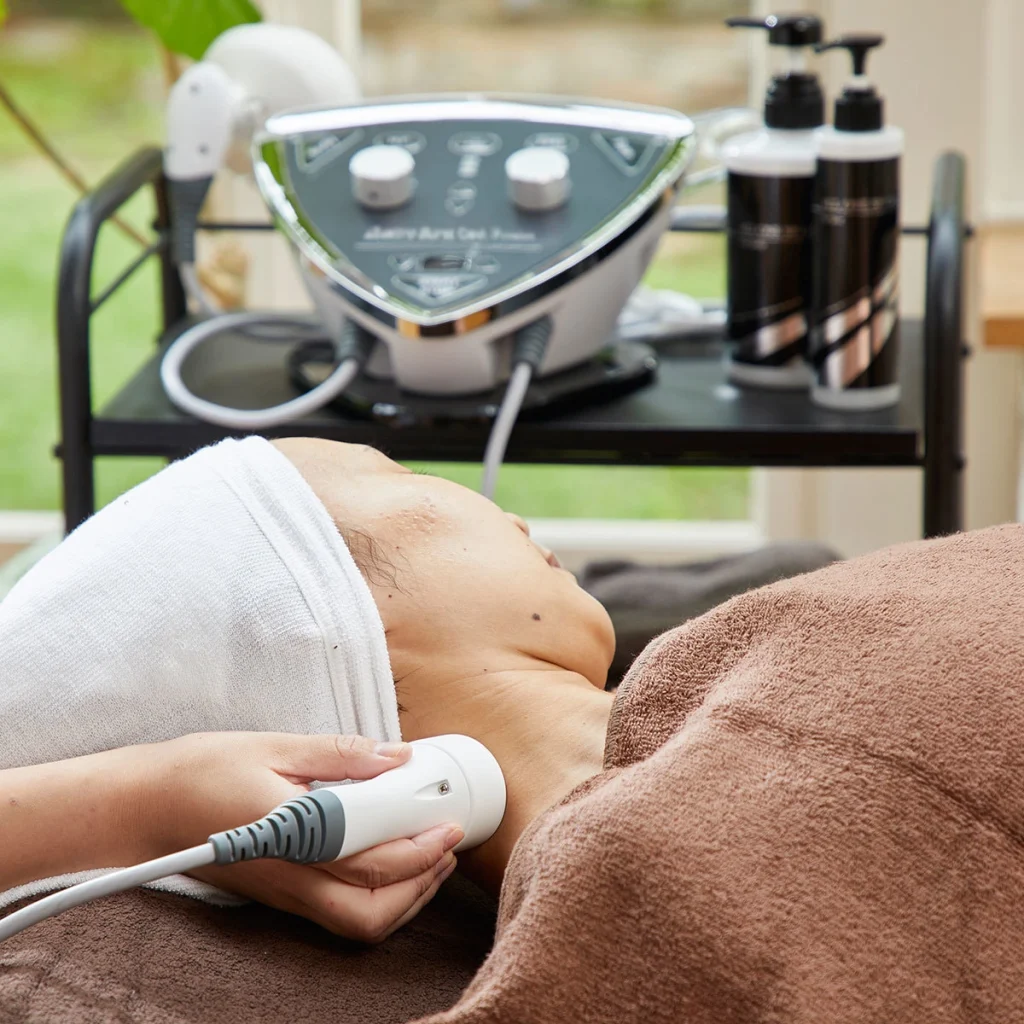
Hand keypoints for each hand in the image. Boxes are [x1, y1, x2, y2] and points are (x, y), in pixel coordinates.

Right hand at [141, 732, 462, 941]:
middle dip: (422, 884)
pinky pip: (340, 915)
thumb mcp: (275, 746)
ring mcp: (286, 894)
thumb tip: (399, 756)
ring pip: (357, 923)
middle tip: (449, 844)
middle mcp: (292, 878)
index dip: (421, 848)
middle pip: (370, 912)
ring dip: (405, 896)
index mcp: (293, 837)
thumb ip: (341, 755)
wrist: (144, 806)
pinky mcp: (281, 895)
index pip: (370, 862)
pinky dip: (379, 898)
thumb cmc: (204, 770)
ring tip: (431, 854)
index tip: (451, 822)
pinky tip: (392, 862)